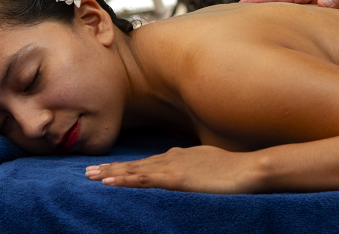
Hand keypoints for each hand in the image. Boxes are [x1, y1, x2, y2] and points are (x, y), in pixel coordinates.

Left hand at [85, 145, 259, 193]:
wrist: (250, 169)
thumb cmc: (238, 171)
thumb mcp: (213, 166)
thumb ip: (198, 169)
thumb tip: (192, 175)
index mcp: (182, 155)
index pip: (148, 161)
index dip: (128, 165)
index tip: (110, 168)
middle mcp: (173, 157)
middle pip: (137, 163)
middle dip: (112, 167)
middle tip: (88, 171)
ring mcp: (174, 167)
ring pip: (135, 169)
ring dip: (112, 172)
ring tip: (90, 176)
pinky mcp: (176, 178)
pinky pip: (145, 179)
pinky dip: (125, 179)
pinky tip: (110, 182)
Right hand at [239, 0, 338, 13]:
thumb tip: (322, 2)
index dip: (275, 0)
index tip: (256, 3)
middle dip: (261, 1)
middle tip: (239, 6)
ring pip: (284, 3)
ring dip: (265, 5)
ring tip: (243, 10)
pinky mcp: (310, 6)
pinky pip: (291, 8)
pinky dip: (276, 10)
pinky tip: (265, 18)